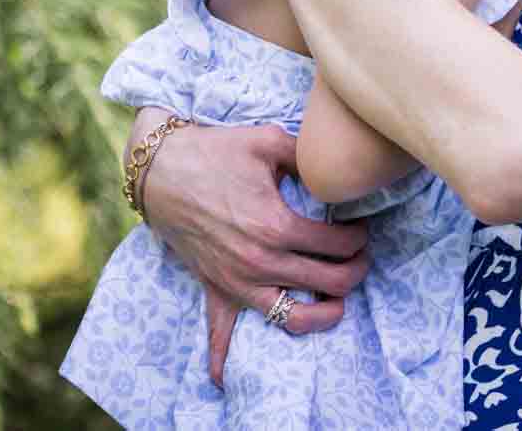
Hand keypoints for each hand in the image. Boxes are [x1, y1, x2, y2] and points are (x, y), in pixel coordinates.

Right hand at [135, 113, 370, 387]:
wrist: (160, 169)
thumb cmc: (216, 151)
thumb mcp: (270, 141)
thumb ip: (309, 157)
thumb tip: (335, 169)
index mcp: (277, 226)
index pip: (337, 244)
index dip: (358, 238)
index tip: (360, 229)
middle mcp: (261, 261)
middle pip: (327, 281)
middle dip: (354, 270)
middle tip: (361, 257)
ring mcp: (237, 280)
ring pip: (292, 317)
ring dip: (324, 313)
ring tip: (338, 303)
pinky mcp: (216, 286)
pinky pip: (221, 331)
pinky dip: (224, 357)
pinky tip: (226, 380)